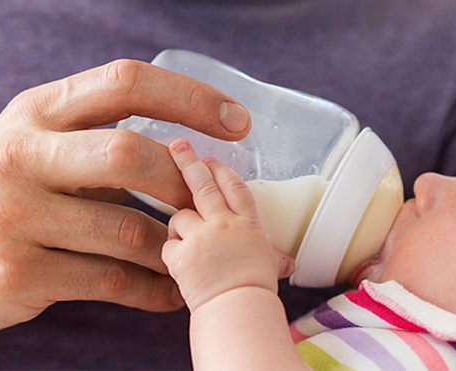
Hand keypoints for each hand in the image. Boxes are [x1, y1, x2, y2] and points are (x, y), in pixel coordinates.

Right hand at [0, 60, 251, 342]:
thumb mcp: (20, 145)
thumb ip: (85, 135)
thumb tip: (186, 139)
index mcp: (30, 113)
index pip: (123, 82)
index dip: (190, 96)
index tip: (237, 122)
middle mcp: (19, 156)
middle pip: (128, 155)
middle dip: (184, 182)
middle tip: (214, 202)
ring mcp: (15, 218)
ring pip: (128, 231)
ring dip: (177, 248)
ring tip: (199, 256)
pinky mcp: (18, 275)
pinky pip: (111, 283)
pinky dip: (152, 291)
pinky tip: (169, 293)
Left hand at [161, 139, 293, 311]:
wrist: (239, 310)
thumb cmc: (257, 293)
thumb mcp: (269, 267)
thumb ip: (272, 258)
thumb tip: (287, 263)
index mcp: (247, 223)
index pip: (234, 186)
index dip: (222, 170)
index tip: (211, 159)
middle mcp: (223, 224)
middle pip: (202, 185)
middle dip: (189, 162)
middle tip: (178, 145)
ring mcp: (199, 237)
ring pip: (179, 216)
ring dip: (180, 224)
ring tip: (187, 238)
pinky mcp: (179, 255)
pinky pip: (168, 246)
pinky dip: (172, 253)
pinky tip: (180, 263)